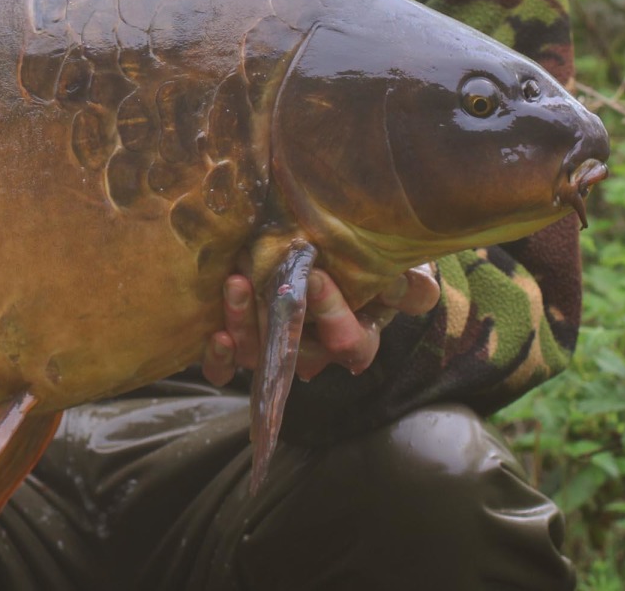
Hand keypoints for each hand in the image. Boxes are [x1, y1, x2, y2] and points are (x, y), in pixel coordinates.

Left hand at [200, 263, 439, 385]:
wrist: (323, 255)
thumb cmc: (366, 262)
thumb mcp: (396, 268)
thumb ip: (408, 282)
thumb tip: (398, 287)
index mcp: (358, 334)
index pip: (350, 340)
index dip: (333, 313)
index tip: (316, 276)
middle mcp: (316, 350)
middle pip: (299, 352)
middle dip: (282, 318)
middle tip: (265, 279)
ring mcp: (277, 350)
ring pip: (261, 356)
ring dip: (245, 326)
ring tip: (235, 284)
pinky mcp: (243, 345)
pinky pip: (228, 369)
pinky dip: (220, 358)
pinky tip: (217, 334)